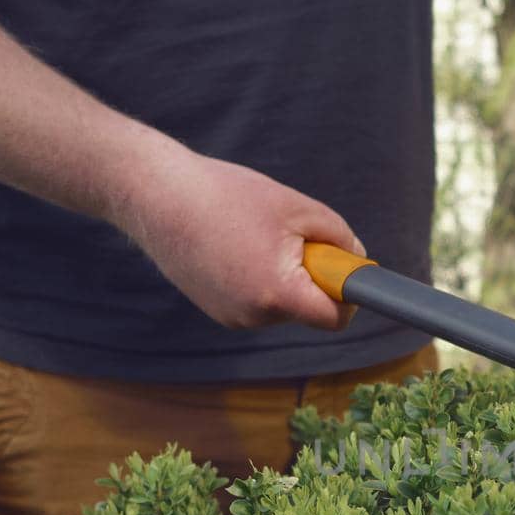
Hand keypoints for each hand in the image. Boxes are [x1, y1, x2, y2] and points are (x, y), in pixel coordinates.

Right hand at [114, 145, 361, 329]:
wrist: (157, 196)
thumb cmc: (227, 196)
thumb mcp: (297, 207)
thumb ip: (339, 237)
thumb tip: (357, 261)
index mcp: (278, 294)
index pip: (335, 318)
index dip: (349, 296)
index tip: (349, 272)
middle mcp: (254, 317)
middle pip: (308, 310)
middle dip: (312, 278)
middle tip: (292, 237)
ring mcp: (232, 318)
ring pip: (282, 305)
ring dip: (284, 277)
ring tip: (255, 236)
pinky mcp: (216, 311)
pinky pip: (257, 302)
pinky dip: (259, 279)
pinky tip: (236, 246)